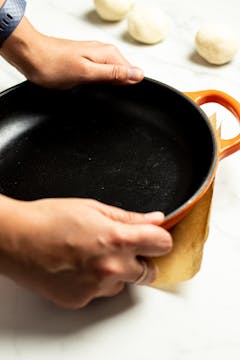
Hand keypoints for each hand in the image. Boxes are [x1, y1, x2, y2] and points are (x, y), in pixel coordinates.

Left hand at [0, 17, 143, 88]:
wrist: (30, 56)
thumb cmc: (53, 64)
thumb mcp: (87, 73)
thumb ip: (113, 74)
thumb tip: (137, 75)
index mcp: (107, 54)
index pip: (132, 71)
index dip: (131, 86)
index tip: (125, 98)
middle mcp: (102, 53)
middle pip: (123, 73)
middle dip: (121, 87)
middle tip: (107, 97)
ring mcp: (93, 58)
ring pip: (112, 74)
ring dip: (109, 86)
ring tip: (99, 94)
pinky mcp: (85, 63)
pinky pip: (101, 75)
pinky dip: (99, 84)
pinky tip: (93, 90)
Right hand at [0, 196, 171, 308]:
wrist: (15, 239)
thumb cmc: (48, 219)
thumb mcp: (93, 208)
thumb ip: (129, 218)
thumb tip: (154, 220)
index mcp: (118, 239)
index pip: (163, 244)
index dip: (159, 238)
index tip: (154, 237)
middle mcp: (111, 267)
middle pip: (149, 271)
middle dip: (141, 259)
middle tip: (122, 248)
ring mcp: (96, 287)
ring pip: (123, 284)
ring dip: (117, 272)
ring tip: (93, 256)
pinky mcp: (81, 300)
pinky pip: (101, 293)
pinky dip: (96, 282)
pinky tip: (79, 267)